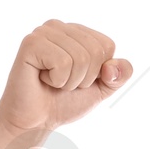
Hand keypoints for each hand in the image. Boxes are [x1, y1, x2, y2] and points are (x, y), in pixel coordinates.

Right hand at [0, 20, 130, 138]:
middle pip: (95, 51)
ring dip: (70, 81)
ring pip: (81, 57)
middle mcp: (60, 26)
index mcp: (77, 32)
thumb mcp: (100, 90)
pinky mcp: (31, 43)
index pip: (107, 45)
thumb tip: (115, 66)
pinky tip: (42, 78)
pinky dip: (57, 80)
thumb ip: (118, 76)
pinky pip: (62, 62)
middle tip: (64, 83)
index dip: (98, 72)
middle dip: (84, 78)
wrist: (36, 122)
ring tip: (53, 82)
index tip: (78, 80)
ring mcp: (44, 32)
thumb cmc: (64, 103)